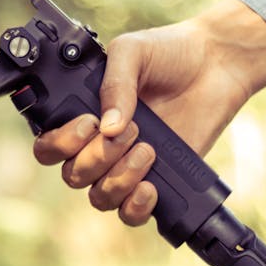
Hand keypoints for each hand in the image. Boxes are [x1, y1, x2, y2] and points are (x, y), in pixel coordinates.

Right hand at [32, 0, 265, 225]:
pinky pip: (130, 214)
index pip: (49, 147)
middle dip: (98, 157)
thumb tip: (108, 128)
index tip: (90, 123)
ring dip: (119, 179)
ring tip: (148, 150)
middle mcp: (98, 146)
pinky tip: (149, 187)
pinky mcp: (155, 182)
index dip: (61, 144)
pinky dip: (134, 207)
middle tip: (132, 129)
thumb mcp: (133, 51)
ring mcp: (125, 166)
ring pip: (100, 197)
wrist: (216, 64)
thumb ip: (114, 83)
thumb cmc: (169, 53)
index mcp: (82, 116)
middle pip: (73, 176)